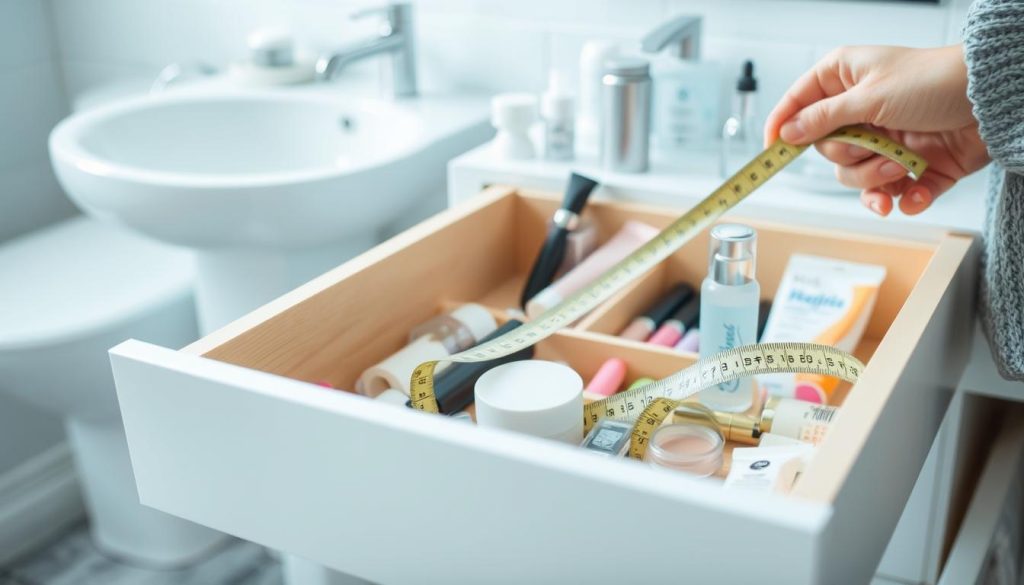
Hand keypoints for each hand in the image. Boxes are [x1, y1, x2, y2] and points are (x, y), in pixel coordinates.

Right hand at [764, 45, 990, 215]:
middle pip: (827, 151)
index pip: (798, 105)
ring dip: (876, 178)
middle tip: (870, 146)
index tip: (772, 152)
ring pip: (854, 177)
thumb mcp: (871, 96)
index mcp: (845, 81)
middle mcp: (860, 112)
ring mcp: (884, 141)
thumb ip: (824, 118)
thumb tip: (787, 133)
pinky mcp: (909, 168)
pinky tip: (911, 194)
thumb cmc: (935, 81)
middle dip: (850, 157)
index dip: (782, 128)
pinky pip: (889, 195)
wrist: (992, 103)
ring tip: (900, 166)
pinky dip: (901, 199)